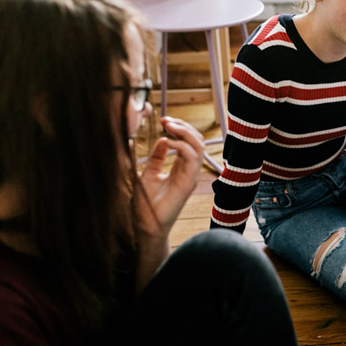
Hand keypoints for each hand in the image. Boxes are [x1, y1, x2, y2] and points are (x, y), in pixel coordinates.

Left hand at [136, 116, 204, 244]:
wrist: (145, 225)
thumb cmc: (146, 203)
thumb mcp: (148, 173)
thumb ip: (156, 157)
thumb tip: (162, 140)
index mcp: (181, 167)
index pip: (189, 142)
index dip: (179, 128)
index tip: (163, 120)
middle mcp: (189, 170)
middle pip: (197, 141)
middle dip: (183, 126)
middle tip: (166, 120)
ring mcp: (191, 176)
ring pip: (199, 146)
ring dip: (185, 132)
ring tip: (168, 126)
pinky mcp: (189, 182)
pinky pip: (192, 158)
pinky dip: (182, 146)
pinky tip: (169, 142)